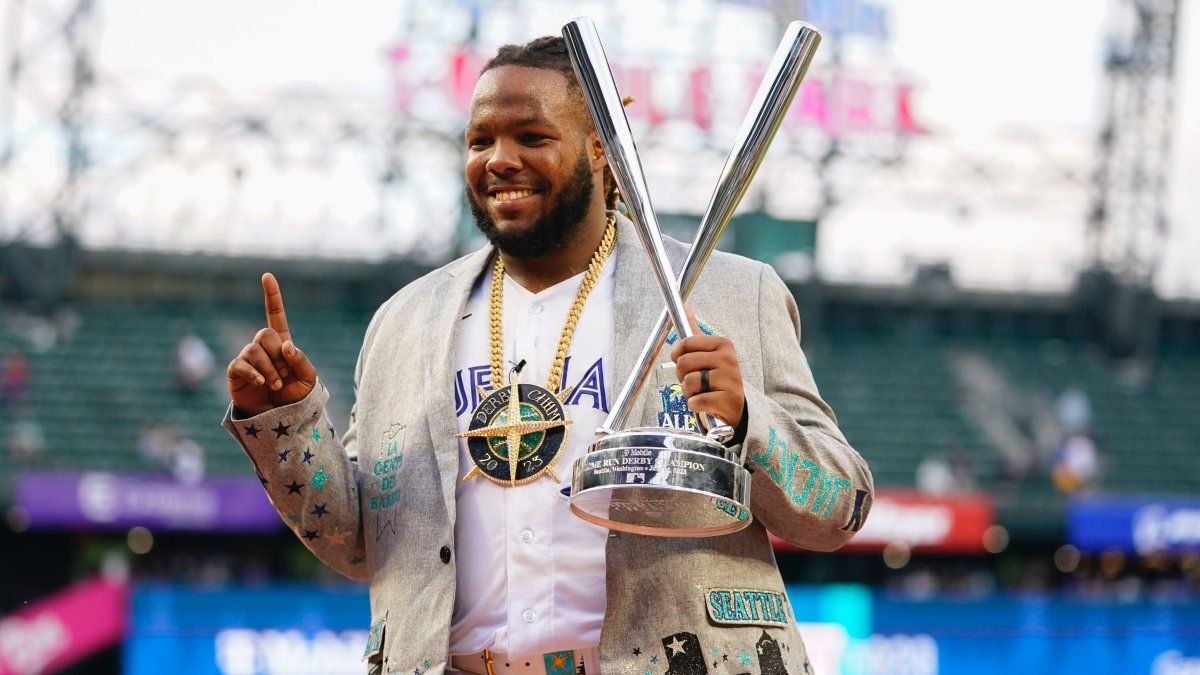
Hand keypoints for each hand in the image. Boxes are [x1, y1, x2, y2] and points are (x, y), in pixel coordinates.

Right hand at [226, 273, 317, 415]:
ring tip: (276, 384)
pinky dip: (253, 372)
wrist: (281, 419)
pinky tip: (261, 382)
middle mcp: (263, 348)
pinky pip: (240, 363)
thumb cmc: (296, 398)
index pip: (275, 315)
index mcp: (282, 344)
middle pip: (264, 333)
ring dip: (268, 368)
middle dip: (277, 354)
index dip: (272, 296)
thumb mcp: (308, 378)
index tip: (267, 276)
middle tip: (284, 375)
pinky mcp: (236, 372)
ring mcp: (248, 359)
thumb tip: (285, 345)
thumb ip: (300, 359)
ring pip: (253, 349)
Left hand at [670, 305, 744, 428]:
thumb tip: (686, 306)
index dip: (677, 356)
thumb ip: (695, 331)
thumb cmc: (715, 378)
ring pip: (688, 383)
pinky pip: (696, 401)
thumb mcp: (707, 353)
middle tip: (696, 381)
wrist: (734, 407)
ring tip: (702, 392)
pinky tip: (707, 404)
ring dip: (689, 392)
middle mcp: (729, 359)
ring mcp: (730, 379)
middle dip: (683, 376)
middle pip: (683, 364)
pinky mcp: (729, 400)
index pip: (686, 343)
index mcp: (723, 344)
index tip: (682, 362)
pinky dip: (696, 405)